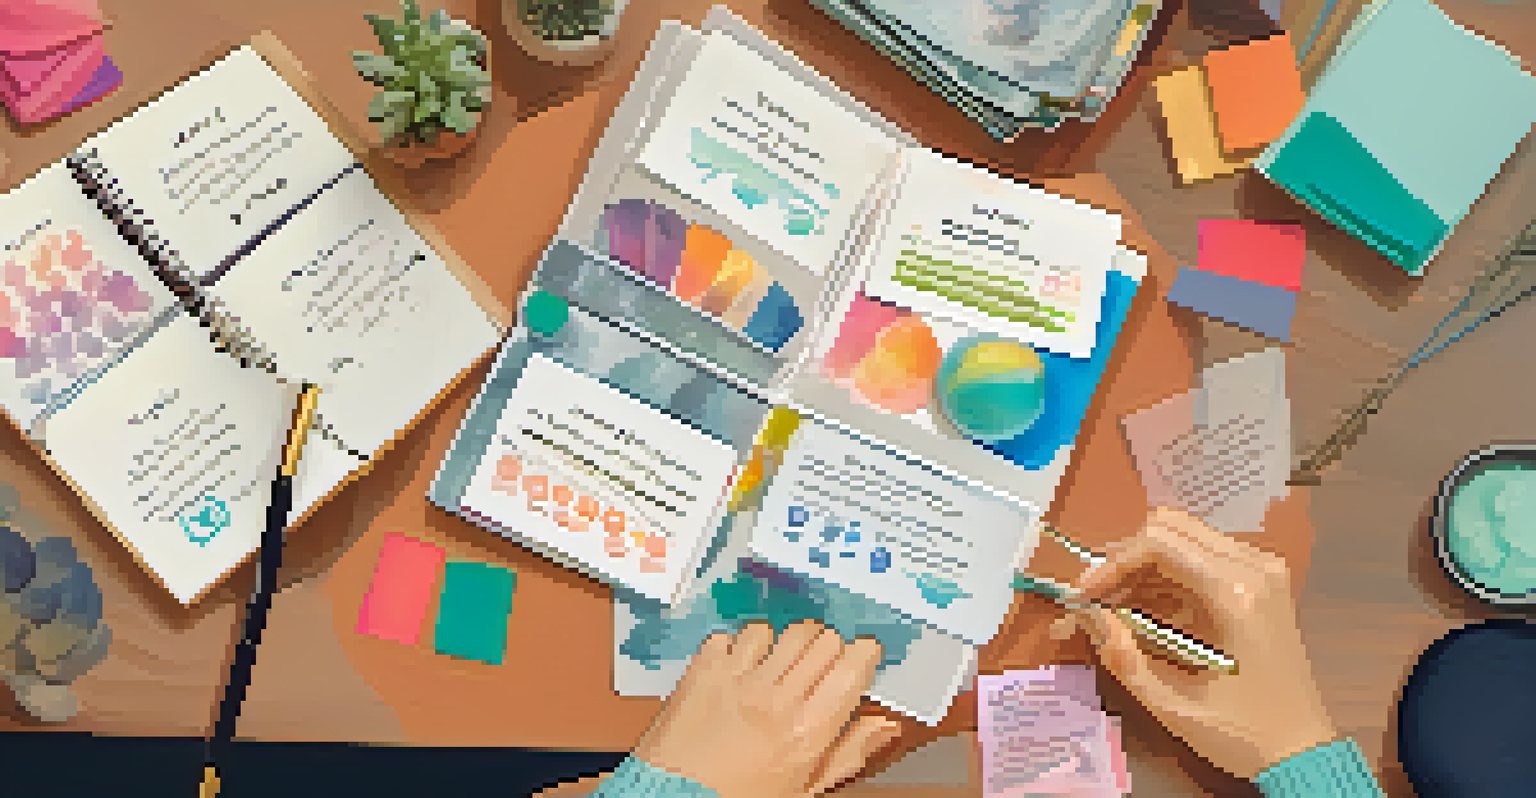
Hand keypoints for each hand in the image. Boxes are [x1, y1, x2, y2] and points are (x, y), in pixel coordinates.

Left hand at [632, 621, 901, 797]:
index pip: (853, 664)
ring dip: (784, 643)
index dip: (863, 653)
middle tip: (818, 665)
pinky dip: (738, 646)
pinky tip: (738, 669)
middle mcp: (776, 698)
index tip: (860, 656)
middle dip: (827, 646)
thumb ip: (848, 753)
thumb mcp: (804, 788)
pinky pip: (732, 635)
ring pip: (780, 630)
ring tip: (777, 665)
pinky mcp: (703, 670)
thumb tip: (883, 726)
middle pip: (821, 639)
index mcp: (808, 730)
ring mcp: (738, 679)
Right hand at [1074, 508, 1336, 779]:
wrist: (1302, 749)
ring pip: (1184, 537)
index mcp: (1236, 593)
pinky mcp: (1262, 580)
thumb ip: (1123, 657)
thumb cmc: (1243, 733)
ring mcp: (1263, 570)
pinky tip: (1147, 609)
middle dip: (1124, 559)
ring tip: (1114, 607)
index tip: (1083, 596)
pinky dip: (1166, 575)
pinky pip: (1202, 555)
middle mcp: (1254, 567)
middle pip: (1170, 528)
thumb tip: (1087, 616)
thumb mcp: (1173, 704)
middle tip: (1096, 598)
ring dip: (1143, 567)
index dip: (1112, 564)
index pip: (1159, 543)